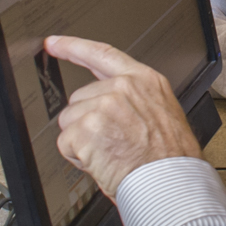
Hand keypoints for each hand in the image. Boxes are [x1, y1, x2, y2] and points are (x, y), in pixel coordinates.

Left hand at [45, 35, 202, 201]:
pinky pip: (66, 143)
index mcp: (145, 81)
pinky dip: (78, 158)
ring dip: (83, 142)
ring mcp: (104, 105)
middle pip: (80, 98)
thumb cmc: (172, 158)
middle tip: (113, 142)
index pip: (103, 55)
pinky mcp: (87, 127)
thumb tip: (109, 104)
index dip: (74, 47)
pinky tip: (102, 161)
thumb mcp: (162, 115)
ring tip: (112, 153)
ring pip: (70, 121)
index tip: (54, 43)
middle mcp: (123, 87)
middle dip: (87, 122)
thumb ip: (135, 101)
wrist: (171, 182)